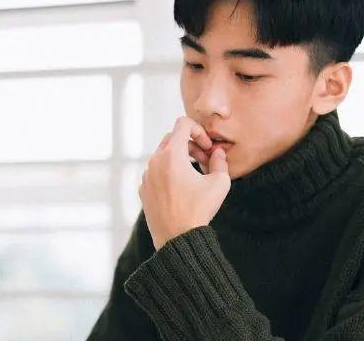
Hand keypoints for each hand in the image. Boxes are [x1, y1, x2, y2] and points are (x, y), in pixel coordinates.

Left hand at [139, 116, 230, 250]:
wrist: (177, 239)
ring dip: (179, 158)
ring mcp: (146, 176)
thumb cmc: (199, 210)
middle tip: (205, 160)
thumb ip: (220, 162)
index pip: (183, 124)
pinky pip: (155, 172)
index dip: (199, 130)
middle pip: (172, 138)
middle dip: (191, 144)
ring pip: (162, 155)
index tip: (208, 148)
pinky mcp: (143, 190)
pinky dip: (168, 172)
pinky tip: (181, 188)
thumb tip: (217, 153)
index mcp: (171, 155)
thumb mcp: (219, 183)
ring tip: (194, 175)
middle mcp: (154, 162)